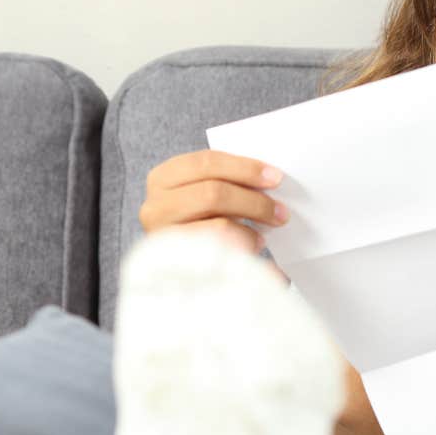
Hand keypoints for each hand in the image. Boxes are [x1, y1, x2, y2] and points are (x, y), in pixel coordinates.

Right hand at [138, 149, 289, 256]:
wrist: (179, 272)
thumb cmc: (201, 221)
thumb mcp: (208, 194)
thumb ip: (229, 181)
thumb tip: (270, 177)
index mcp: (164, 177)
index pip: (207, 162)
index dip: (244, 167)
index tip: (275, 176)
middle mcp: (154, 205)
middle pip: (212, 192)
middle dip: (253, 199)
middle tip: (281, 210)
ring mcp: (161, 235)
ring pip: (215, 222)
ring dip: (251, 218)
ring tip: (272, 224)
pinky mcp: (172, 261)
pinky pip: (215, 245)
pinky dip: (242, 240)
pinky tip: (255, 242)